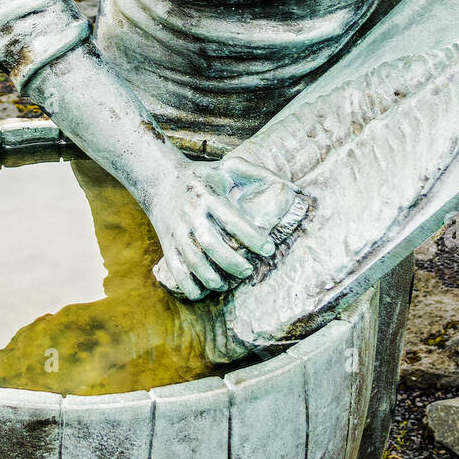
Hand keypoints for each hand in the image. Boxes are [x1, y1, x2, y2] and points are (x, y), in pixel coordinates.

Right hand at [149, 161, 283, 300]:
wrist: (161, 181)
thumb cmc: (206, 176)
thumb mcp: (231, 167)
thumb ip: (262, 174)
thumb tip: (297, 190)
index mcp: (209, 195)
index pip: (232, 220)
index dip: (253, 238)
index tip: (269, 249)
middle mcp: (191, 213)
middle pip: (211, 244)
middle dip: (233, 263)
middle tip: (248, 271)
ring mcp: (177, 230)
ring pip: (193, 261)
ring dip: (212, 278)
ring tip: (226, 284)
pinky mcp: (167, 244)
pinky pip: (176, 270)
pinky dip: (189, 285)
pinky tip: (203, 291)